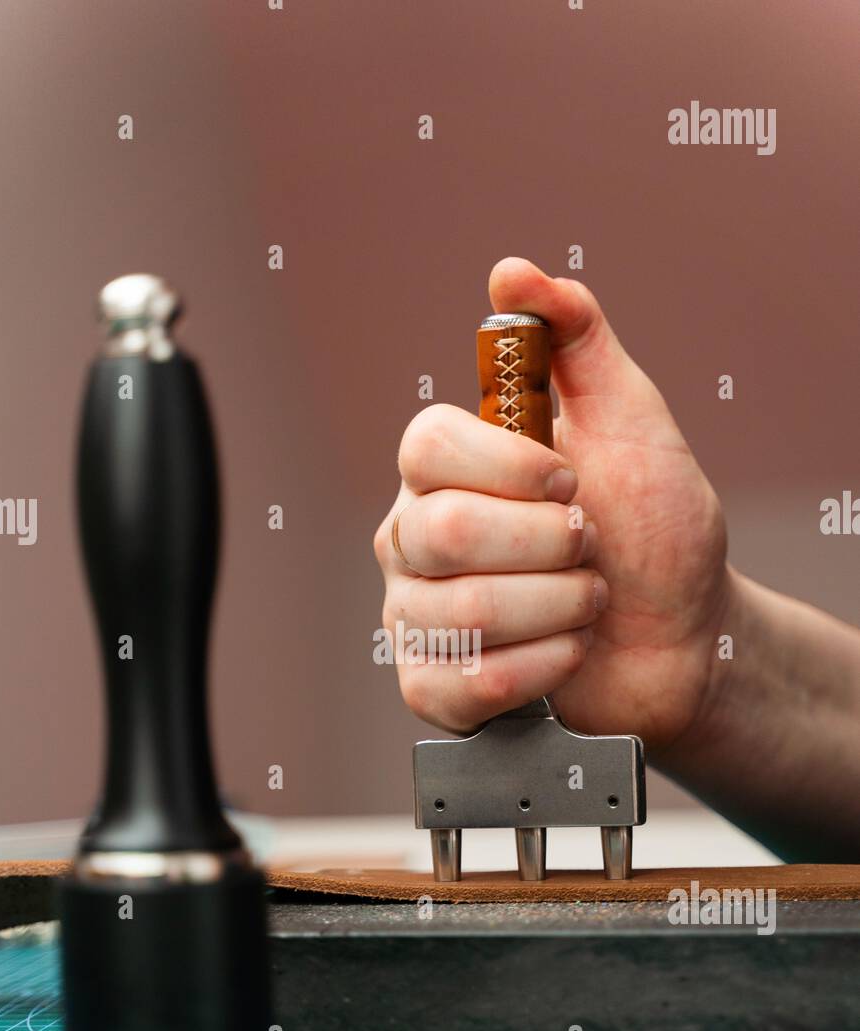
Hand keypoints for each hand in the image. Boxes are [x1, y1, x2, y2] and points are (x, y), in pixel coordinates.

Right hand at [374, 257, 729, 750]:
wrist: (686, 636)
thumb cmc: (656, 531)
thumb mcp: (632, 421)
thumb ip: (578, 340)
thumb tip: (512, 272)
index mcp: (449, 469)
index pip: (427, 446)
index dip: (510, 468)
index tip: (572, 482)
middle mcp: (417, 537)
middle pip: (441, 533)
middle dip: (550, 547)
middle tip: (589, 549)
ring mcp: (419, 614)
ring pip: (463, 614)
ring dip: (561, 610)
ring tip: (587, 603)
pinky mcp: (436, 686)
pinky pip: (462, 684)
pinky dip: (541, 668)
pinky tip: (569, 654)